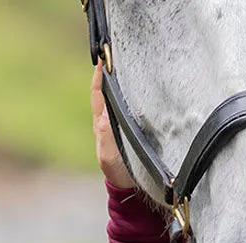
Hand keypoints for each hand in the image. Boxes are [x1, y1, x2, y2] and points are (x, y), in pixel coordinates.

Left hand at [92, 60, 134, 188]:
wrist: (131, 188)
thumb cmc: (118, 173)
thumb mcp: (108, 158)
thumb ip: (105, 138)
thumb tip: (103, 116)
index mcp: (102, 124)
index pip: (99, 94)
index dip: (100, 77)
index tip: (104, 59)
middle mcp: (110, 119)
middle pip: (109, 90)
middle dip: (113, 71)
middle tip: (119, 51)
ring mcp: (122, 122)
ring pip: (121, 96)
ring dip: (125, 80)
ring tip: (133, 61)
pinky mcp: (134, 127)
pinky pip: (134, 105)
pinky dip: (137, 93)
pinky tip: (146, 83)